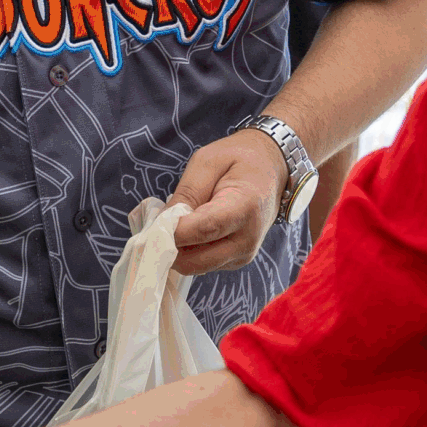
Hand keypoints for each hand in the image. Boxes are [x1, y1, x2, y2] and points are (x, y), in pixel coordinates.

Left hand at [166, 127, 284, 275]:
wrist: (273, 170)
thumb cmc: (239, 160)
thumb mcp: (207, 162)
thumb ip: (186, 192)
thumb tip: (163, 222)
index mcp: (245, 207)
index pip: (204, 229)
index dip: (174, 231)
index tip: (154, 223)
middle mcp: (248, 238)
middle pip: (197, 260)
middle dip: (170, 247)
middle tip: (156, 226)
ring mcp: (244, 254)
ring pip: (197, 267)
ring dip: (179, 251)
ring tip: (176, 224)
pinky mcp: (237, 261)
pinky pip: (204, 264)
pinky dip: (190, 252)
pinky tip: (190, 231)